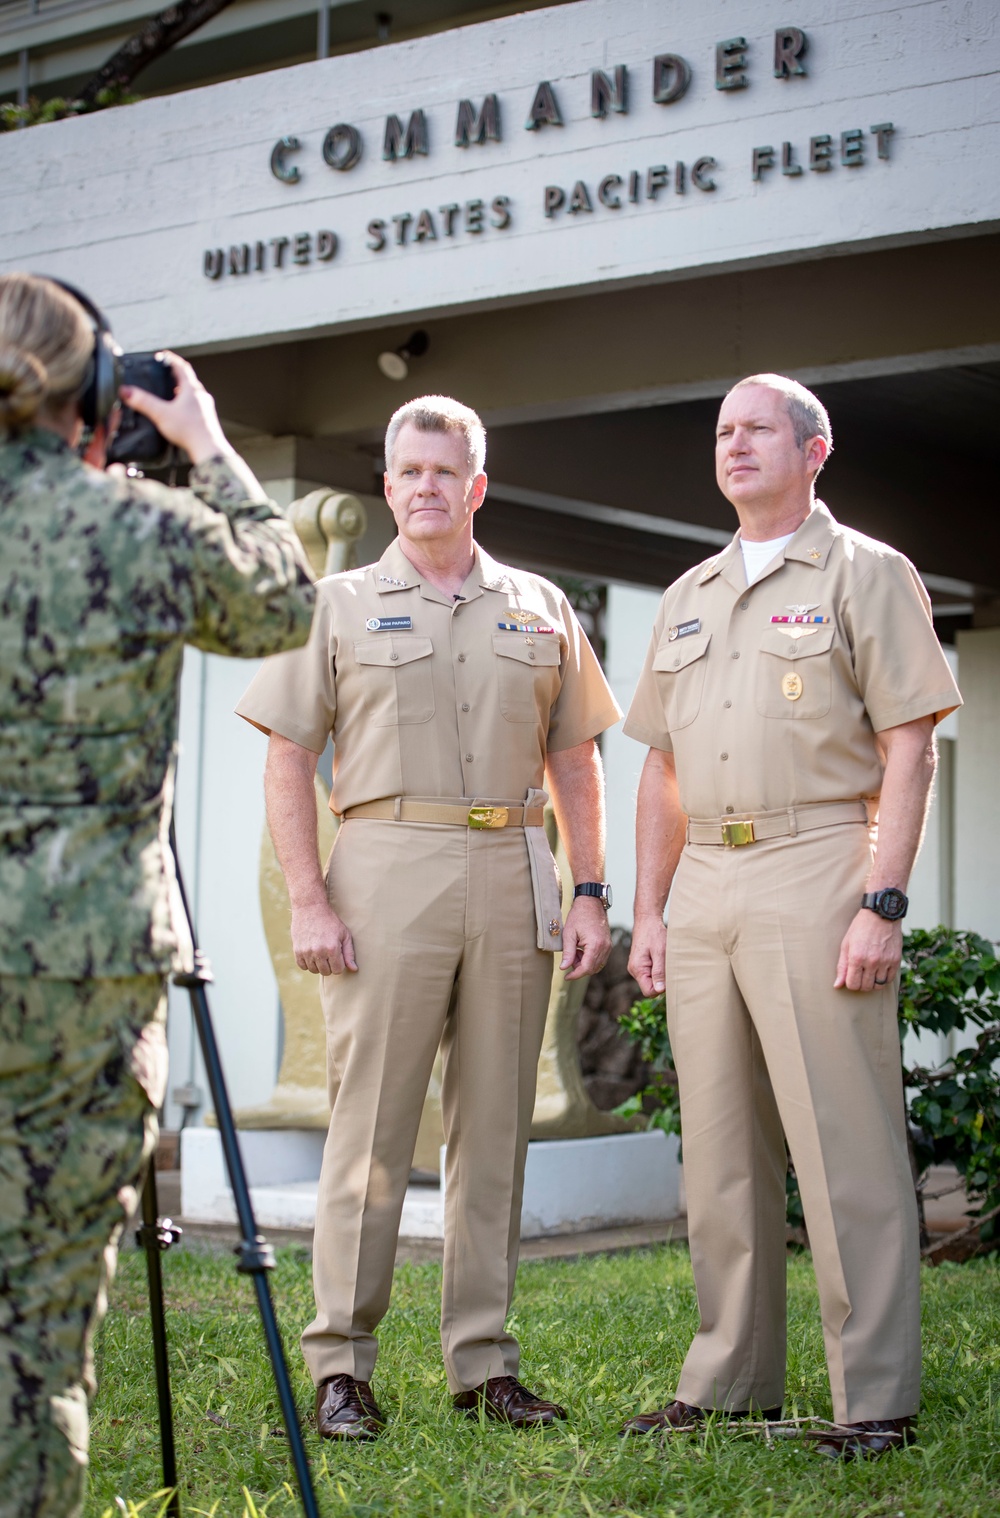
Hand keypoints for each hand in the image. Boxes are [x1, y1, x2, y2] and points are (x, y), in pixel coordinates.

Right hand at [120, 351, 232, 465]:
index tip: (163, 356)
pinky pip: (194, 407)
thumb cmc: (190, 431)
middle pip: (187, 380)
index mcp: (192, 389)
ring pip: (191, 394)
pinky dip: (184, 406)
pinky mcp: (206, 420)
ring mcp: (205, 408)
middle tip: (162, 375)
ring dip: (179, 392)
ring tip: (167, 395)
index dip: (171, 359)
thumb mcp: (161, 414)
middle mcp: (201, 396)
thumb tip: (126, 391)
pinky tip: (177, 414)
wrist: (209, 450)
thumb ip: (143, 402)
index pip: (182, 367)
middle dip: (174, 376)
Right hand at [290, 900, 357, 975]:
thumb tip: (354, 969)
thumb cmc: (330, 921)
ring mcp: (306, 952)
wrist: (310, 908)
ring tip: (321, 953)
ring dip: (319, 965)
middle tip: (329, 954)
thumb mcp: (344, 934)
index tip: (338, 956)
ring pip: (314, 970)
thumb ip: (349, 953)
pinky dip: (308, 963)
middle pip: (326, 972)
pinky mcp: (297, 950)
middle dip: (330, 965)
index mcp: (332, 948)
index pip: (338, 970)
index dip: (339, 964)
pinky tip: (312, 954)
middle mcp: (318, 952)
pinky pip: (303, 966)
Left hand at [560, 896, 611, 980]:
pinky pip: (600, 959)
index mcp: (595, 945)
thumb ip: (567, 952)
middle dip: (579, 967)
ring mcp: (608, 946)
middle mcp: (605, 947)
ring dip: (585, 963)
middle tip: (570, 957)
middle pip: (592, 969)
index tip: (566, 976)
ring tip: (576, 950)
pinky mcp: (608, 945)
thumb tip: (564, 968)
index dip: (575, 975)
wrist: (591, 903)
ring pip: (596, 965)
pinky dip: (590, 958)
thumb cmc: (579, 915)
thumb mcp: (569, 934)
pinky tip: (582, 949)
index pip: (586, 968)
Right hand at [629, 914, 666, 996]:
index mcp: (637, 969)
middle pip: (650, 987)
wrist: (647, 920)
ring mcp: (637, 967)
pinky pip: (651, 973)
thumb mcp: (660, 953)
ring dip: (661, 974)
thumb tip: (660, 990)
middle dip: (661, 980)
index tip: (669, 976)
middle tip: (668, 965)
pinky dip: (658, 969)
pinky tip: (661, 958)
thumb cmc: (654, 934)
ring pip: (651, 980)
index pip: (649, 991)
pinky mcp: (641, 964)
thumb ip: (659, 972)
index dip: (661, 988)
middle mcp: (634, 971)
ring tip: (664, 959)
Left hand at [834, 910, 901, 991]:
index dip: (850, 983)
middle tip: (860, 975)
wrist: (880, 915)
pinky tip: (879, 971)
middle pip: (865, 987)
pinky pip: (889, 979)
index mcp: (856, 957)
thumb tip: (837, 985)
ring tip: (869, 973)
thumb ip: (842, 966)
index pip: (853, 984)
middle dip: (861, 984)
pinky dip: (884, 978)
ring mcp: (885, 961)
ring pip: (878, 985)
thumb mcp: (846, 944)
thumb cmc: (860, 928)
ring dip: (872, 982)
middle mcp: (871, 961)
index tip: (851, 977)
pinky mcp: (896, 960)